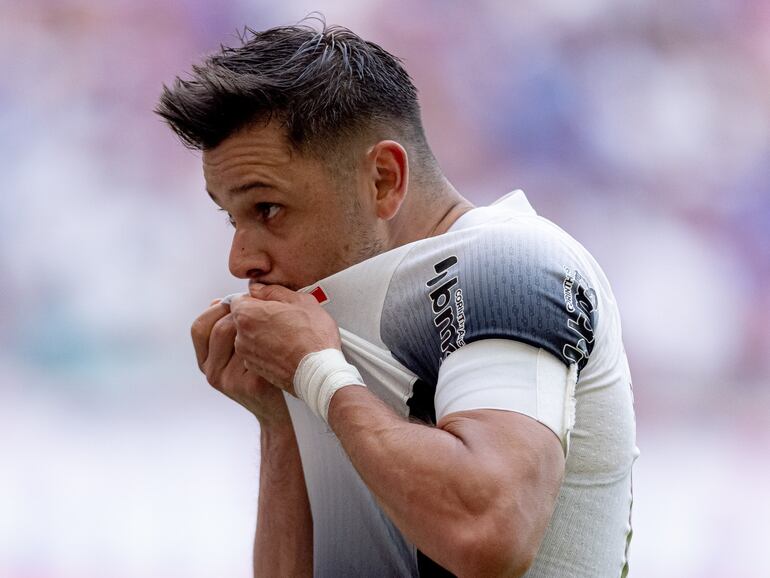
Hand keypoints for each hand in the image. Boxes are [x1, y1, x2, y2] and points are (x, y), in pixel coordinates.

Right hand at [191, 300, 289, 424]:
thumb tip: (218, 301)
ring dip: (256, 326)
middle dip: (241, 315)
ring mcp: (230, 381)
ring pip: (239, 338)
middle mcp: (212, 372)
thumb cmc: (257, 372)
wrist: (275, 410)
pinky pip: (258, 351)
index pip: (199, 327)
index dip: (216, 310)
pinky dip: (270, 342)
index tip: (235, 303)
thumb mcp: (234, 352)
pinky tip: (278, 344)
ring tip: (268, 326)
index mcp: (205, 362)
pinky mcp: (251, 385)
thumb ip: (224, 329)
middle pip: (220, 329)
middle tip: (258, 311)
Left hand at [230, 283, 341, 395]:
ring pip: (249, 336)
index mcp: (247, 315)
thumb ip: (273, 291)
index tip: (271, 303)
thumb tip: (258, 289)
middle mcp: (242, 336)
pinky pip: (256, 352)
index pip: (238, 300)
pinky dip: (267, 349)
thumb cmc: (313, 337)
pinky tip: (286, 348)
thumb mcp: (300, 301)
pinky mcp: (255, 368)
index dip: (256, 299)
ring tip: (287, 335)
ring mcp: (247, 354)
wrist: (320, 371)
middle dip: (259, 316)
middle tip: (283, 318)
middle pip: (243, 319)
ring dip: (263, 333)